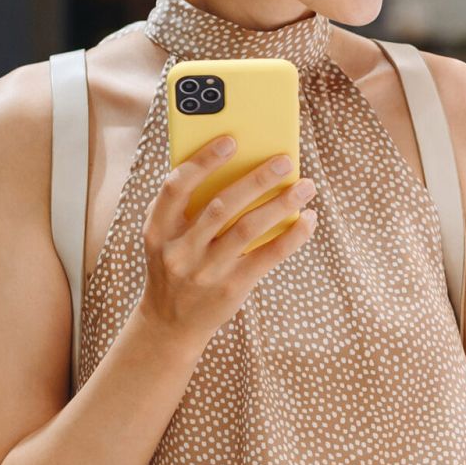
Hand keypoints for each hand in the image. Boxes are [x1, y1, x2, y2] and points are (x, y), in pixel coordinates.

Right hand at [139, 136, 318, 342]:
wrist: (170, 323)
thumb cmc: (176, 265)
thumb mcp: (167, 237)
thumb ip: (189, 206)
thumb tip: (238, 165)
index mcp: (158, 230)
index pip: (176, 188)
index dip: (202, 162)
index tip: (231, 141)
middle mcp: (179, 250)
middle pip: (221, 206)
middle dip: (256, 179)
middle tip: (285, 160)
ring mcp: (205, 271)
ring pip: (248, 228)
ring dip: (281, 204)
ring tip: (305, 186)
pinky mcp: (231, 288)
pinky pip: (268, 256)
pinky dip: (292, 235)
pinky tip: (308, 219)